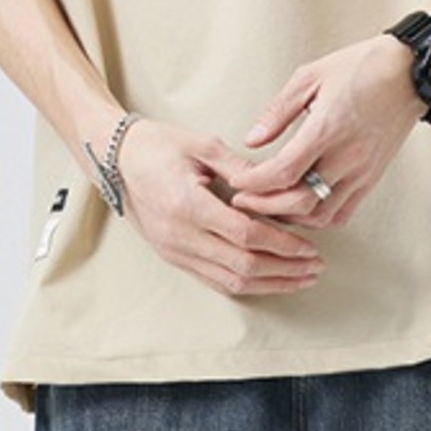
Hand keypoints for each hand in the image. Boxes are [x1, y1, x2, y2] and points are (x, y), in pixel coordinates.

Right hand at [113, 117, 325, 295]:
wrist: (115, 161)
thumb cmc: (157, 146)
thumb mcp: (201, 145)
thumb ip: (241, 168)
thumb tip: (279, 186)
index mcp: (189, 206)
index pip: (245, 235)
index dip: (281, 245)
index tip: (309, 248)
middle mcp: (182, 236)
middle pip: (243, 267)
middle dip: (285, 270)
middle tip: (316, 268)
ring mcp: (177, 252)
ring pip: (232, 282)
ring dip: (271, 284)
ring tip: (301, 279)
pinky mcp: (176, 259)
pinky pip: (217, 282)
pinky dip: (248, 285)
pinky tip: (271, 282)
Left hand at [229, 34, 425, 228]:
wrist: (409, 73)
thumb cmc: (360, 68)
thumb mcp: (310, 76)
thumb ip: (278, 112)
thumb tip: (251, 140)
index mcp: (328, 128)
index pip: (283, 171)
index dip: (255, 184)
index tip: (237, 184)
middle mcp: (346, 157)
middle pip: (299, 202)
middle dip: (265, 207)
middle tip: (244, 201)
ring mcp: (361, 173)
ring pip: (320, 216)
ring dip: (291, 217)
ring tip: (270, 206)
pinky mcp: (371, 181)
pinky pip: (341, 215)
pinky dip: (317, 219)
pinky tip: (302, 209)